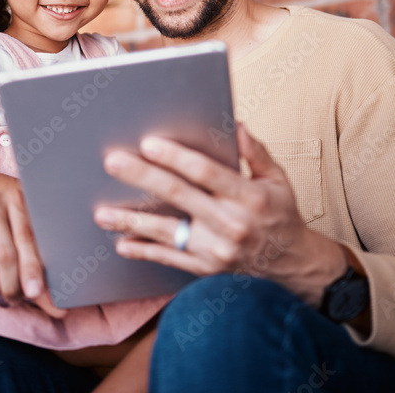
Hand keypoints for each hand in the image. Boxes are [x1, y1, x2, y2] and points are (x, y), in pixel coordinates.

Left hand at [95, 124, 346, 306]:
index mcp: (249, 196)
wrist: (292, 267)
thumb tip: (234, 125)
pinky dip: (144, 252)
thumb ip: (255, 153)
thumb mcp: (277, 180)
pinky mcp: (207, 269)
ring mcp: (217, 250)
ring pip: (167, 231)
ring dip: (132, 221)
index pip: (206, 172)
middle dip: (143, 177)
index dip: (176, 157)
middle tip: (113, 162)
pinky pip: (170, 258)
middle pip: (179, 195)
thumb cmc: (281, 216)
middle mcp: (231, 223)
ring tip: (102, 212)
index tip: (149, 143)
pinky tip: (121, 244)